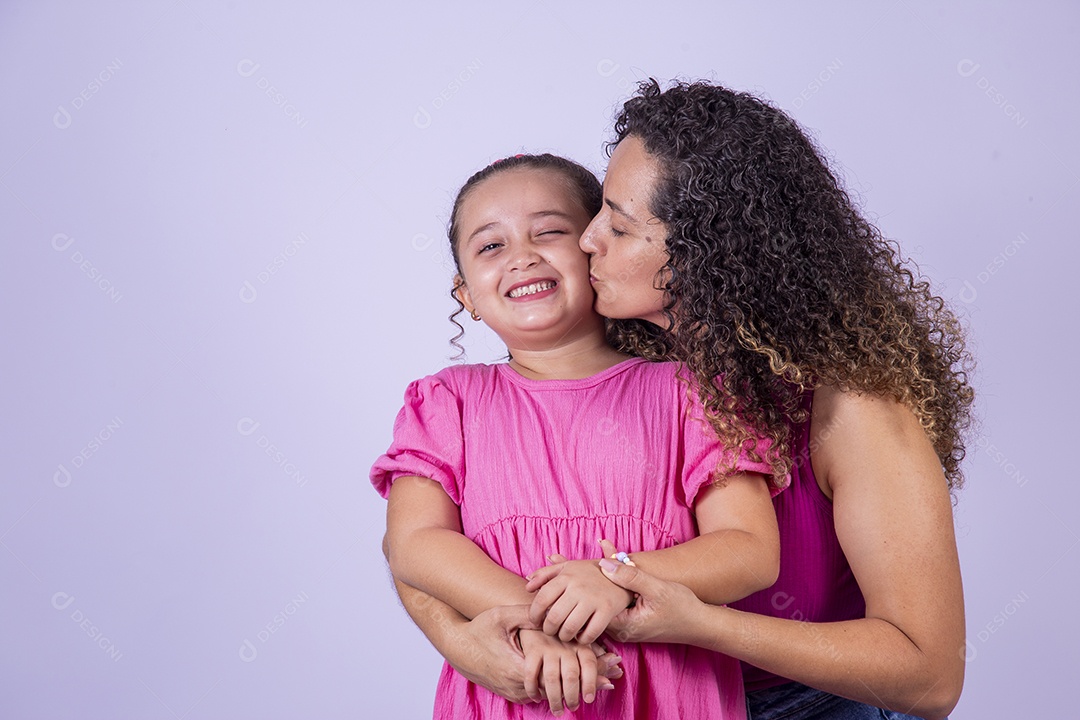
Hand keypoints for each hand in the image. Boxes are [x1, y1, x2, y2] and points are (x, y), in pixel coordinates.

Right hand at [452, 605, 622, 704]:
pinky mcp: (514, 693)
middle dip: (587, 682)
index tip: (607, 665)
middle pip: (561, 688)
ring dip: (575, 687)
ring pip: (553, 694)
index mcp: (519, 666)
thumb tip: (551, 609)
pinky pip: (541, 694)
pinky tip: (574, 683)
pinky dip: (559, 688)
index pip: (560, 674)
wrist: (457, 647)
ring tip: (601, 682)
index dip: (585, 670)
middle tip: (613, 678)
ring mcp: (516, 692)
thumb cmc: (479, 629)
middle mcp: (519, 685)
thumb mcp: (502, 617)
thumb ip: (527, 614)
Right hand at [518, 628, 612, 715]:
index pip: (590, 664)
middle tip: (573, 707)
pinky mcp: (533, 650)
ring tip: (558, 710)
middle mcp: (566, 646)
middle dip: (572, 696)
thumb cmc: (565, 642)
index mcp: (581, 645)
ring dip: (554, 698)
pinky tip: (537, 697)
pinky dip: (534, 689)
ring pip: (552, 678)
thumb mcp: (582, 650)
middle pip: (571, 675)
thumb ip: (599, 663)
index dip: (591, 683)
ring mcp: (548, 648)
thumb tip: (618, 672)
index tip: (589, 699)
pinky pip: (532, 674)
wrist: (540, 623)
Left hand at [525, 551, 634, 643]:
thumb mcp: (567, 567)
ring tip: (564, 635)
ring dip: (564, 637)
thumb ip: (545, 574)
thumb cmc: (589, 573)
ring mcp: (593, 599)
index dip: (534, 614)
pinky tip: (581, 637)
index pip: (542, 599)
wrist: (621, 574)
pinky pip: (589, 633)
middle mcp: (578, 587)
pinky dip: (582, 640)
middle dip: (548, 629)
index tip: (535, 621)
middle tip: (550, 631)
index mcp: (566, 576)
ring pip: (570, 628)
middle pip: (554, 617)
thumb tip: (527, 584)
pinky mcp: (607, 611)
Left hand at [596, 547, 703, 644]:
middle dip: (598, 581)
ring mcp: (625, 629)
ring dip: (607, 583)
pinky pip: (617, 604)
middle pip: (598, 604)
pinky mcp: (631, 623)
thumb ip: (630, 577)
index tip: (593, 563)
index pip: (594, 605)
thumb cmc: (682, 608)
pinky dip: (616, 588)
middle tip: (599, 556)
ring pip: (607, 603)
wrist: (701, 623)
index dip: (592, 583)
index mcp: (621, 627)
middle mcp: (619, 632)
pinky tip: (619, 570)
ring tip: (608, 559)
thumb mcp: (657, 589)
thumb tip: (604, 564)